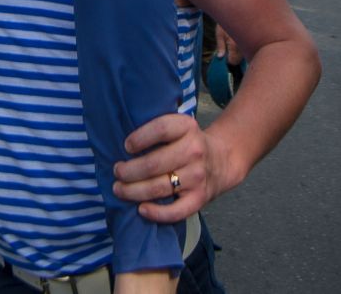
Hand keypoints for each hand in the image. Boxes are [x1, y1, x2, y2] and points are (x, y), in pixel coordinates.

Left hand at [112, 113, 232, 222]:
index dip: (140, 138)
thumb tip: (121, 144)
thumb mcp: (179, 126)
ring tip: (119, 189)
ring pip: (159, 187)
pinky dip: (156, 213)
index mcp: (187, 127)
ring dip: (133, 191)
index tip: (126, 147)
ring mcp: (198, 176)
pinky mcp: (200, 198)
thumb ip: (157, 130)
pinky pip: (176, 211)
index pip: (161, 129)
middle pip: (153, 163)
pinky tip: (141, 209)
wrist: (222, 160)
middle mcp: (194, 151)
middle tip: (117, 172)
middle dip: (128, 171)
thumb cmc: (188, 143)